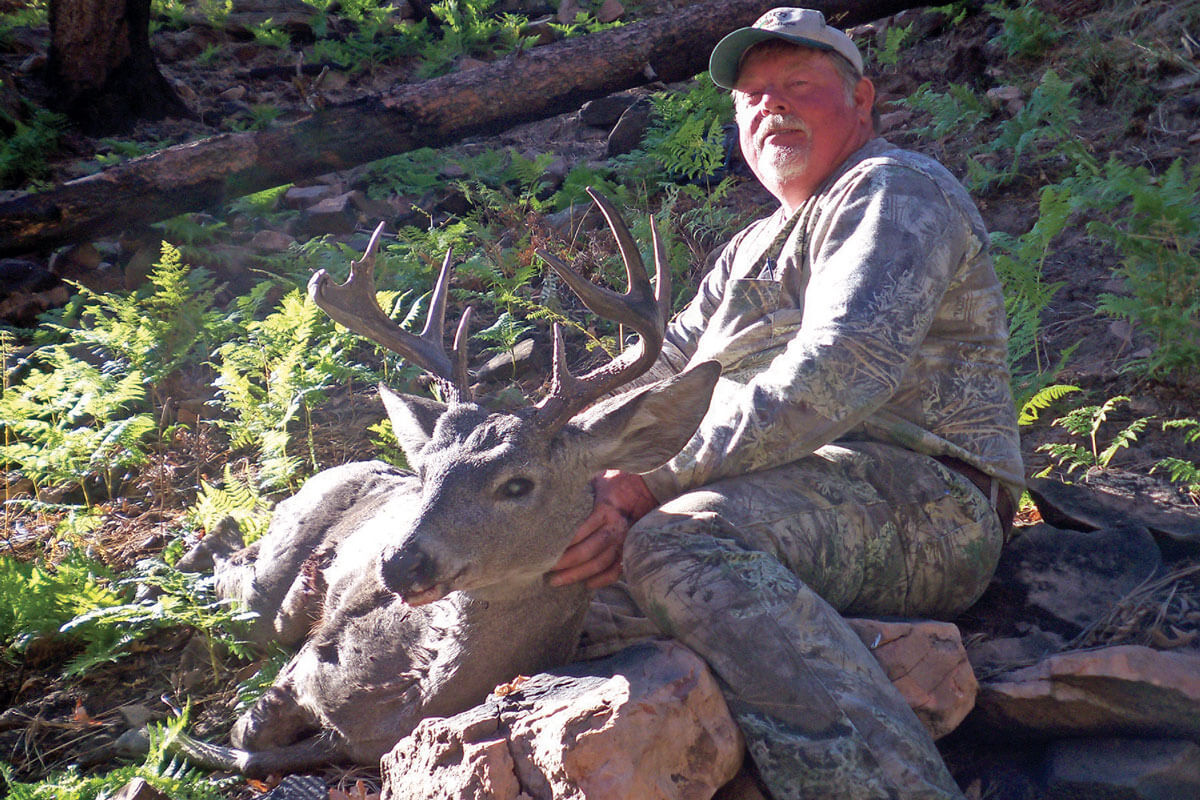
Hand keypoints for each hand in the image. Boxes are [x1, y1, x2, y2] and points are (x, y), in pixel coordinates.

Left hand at [549, 470, 657, 588]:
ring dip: (578, 575)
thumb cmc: (618, 481)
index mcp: (605, 510)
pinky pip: (616, 570)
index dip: (563, 543)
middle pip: (587, 551)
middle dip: (565, 563)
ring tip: (557, 581)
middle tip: (546, 569)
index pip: (580, 531)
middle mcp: (615, 528)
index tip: (544, 548)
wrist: (648, 487)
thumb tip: (553, 489)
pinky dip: (602, 580)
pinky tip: (586, 584)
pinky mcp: (629, 549)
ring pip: (599, 564)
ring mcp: (624, 541)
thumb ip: (580, 488)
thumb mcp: (598, 479)